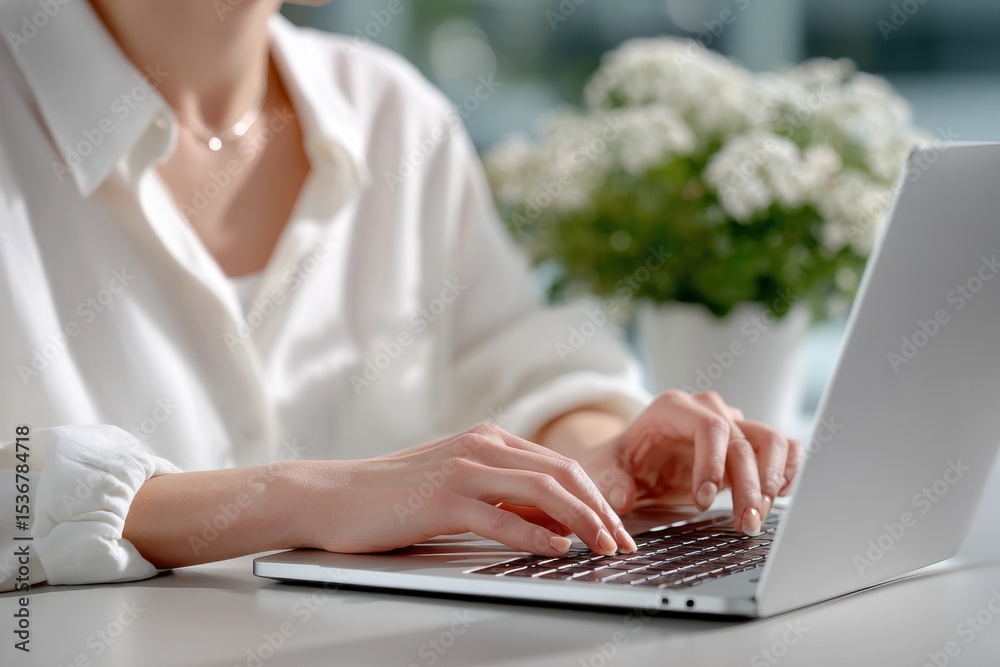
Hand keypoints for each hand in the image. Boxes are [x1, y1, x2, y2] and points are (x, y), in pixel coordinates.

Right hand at [297, 423, 636, 556]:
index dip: (596, 498)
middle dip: (600, 510)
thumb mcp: (458, 484)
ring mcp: (461, 470)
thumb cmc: (393, 495)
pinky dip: (533, 533)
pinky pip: (499, 516)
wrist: (332, 495)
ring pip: (541, 489)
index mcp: (489, 440)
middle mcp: (481, 446)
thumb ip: (502, 493)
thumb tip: (553, 519)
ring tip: (603, 547)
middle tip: (623, 542)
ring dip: (581, 521)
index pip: (560, 465)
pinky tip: (556, 549)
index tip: (617, 528)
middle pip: (562, 474)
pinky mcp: (440, 499)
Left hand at [576, 391, 802, 535]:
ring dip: (772, 481)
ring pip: (771, 441)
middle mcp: (708, 410)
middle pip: (745, 439)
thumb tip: (623, 498)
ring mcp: (732, 423)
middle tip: (744, 524)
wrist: (631, 459)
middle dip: (749, 486)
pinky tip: (777, 498)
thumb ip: (612, 481)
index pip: (710, 427)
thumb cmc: (621, 461)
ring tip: (758, 517)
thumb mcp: (604, 469)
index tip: (704, 502)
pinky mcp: (748, 442)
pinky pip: (783, 448)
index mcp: (673, 408)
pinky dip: (788, 470)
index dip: (714, 464)